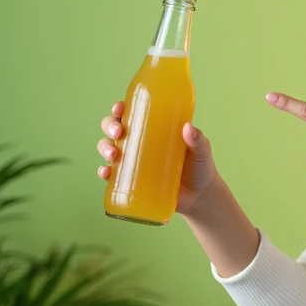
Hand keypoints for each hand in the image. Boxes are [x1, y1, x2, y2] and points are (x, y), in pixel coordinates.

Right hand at [96, 100, 218, 215]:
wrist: (200, 196)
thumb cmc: (200, 167)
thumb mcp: (202, 150)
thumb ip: (197, 139)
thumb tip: (188, 127)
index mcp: (154, 129)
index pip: (132, 114)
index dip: (120, 109)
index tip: (119, 109)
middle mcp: (139, 142)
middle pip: (115, 129)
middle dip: (110, 127)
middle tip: (119, 133)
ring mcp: (134, 162)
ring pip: (109, 149)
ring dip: (104, 148)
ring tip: (113, 155)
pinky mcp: (132, 181)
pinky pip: (111, 175)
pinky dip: (104, 172)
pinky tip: (106, 172)